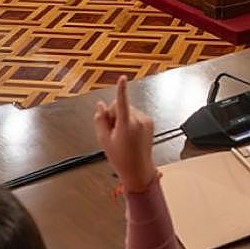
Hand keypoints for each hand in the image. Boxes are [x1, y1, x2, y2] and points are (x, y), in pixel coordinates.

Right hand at [93, 77, 155, 192]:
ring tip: (121, 136)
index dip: (121, 90)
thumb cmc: (121, 158)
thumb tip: (100, 106)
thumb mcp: (104, 140)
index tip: (122, 78)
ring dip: (122, 118)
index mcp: (126, 125)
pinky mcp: (150, 122)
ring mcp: (146, 121)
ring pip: (128, 110)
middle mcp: (138, 121)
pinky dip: (130, 121)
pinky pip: (135, 115)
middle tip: (111, 131)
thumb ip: (100, 120)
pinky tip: (129, 134)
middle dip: (113, 115)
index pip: (121, 103)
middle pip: (119, 107)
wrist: (138, 170)